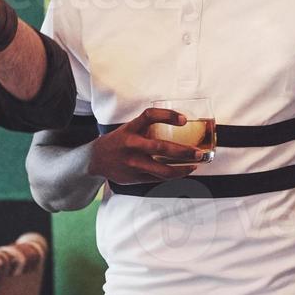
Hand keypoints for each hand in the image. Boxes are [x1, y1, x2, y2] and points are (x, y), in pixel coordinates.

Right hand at [86, 108, 206, 182]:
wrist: (95, 160)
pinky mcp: (135, 178)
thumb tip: (179, 126)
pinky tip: (183, 171)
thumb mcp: (129, 129)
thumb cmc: (119, 141)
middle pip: (161, 148)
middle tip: (199, 152)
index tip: (184, 119)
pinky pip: (159, 178)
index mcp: (130, 129)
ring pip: (163, 170)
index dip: (167, 115)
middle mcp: (131, 145)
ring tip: (195, 165)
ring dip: (183, 169)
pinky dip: (174, 175)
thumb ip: (147, 129)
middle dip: (183, 151)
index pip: (149, 116)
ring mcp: (133, 164)